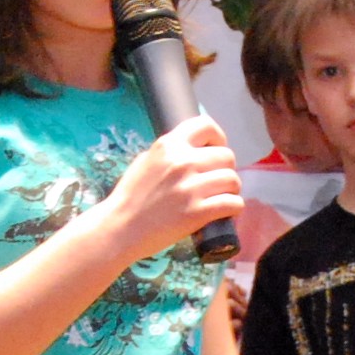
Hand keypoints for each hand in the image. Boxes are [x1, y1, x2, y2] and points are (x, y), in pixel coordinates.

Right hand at [96, 114, 241, 261]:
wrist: (121, 228)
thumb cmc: (131, 196)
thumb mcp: (147, 161)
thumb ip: (171, 153)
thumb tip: (196, 150)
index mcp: (169, 145)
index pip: (206, 126)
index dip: (218, 138)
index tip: (215, 151)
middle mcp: (183, 161)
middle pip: (227, 156)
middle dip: (225, 169)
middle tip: (216, 183)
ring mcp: (192, 187)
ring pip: (233, 180)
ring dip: (230, 190)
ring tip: (219, 199)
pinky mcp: (198, 212)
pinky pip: (233, 203)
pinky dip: (233, 209)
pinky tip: (224, 213)